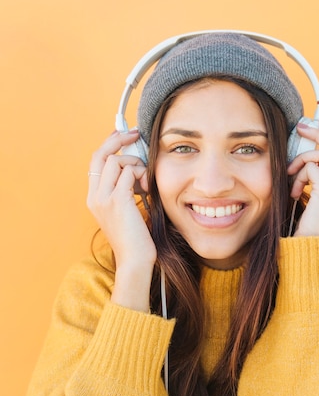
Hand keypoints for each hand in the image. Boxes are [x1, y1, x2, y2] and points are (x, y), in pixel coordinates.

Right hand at [87, 129, 156, 309]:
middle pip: (101, 154)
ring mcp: (104, 198)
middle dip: (119, 140)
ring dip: (136, 164)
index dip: (109, 145)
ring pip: (117, 160)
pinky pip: (129, 171)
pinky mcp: (118, 200)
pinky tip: (147, 188)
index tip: (122, 135)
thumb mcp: (126, 211)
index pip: (96, 161)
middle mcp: (95, 196)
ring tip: (145, 181)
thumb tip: (135, 168)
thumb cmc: (136, 238)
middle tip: (135, 134)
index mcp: (94, 198)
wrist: (135, 260)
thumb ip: (125, 190)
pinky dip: (141, 174)